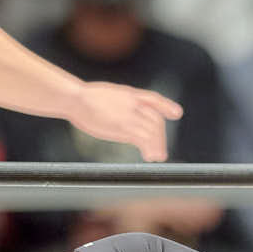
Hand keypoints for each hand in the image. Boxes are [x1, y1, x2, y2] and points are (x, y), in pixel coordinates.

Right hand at [69, 82, 183, 162]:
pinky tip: (149, 156)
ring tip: (158, 157)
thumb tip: (115, 112)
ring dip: (158, 145)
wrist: (76, 98)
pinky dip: (150, 148)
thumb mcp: (107, 95)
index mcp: (130, 94)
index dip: (166, 106)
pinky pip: (144, 139)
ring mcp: (131, 115)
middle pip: (156, 120)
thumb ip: (118, 103)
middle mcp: (134, 103)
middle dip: (160, 136)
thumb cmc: (85, 99)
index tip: (176, 114)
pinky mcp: (124, 126)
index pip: (154, 99)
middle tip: (160, 150)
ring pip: (153, 130)